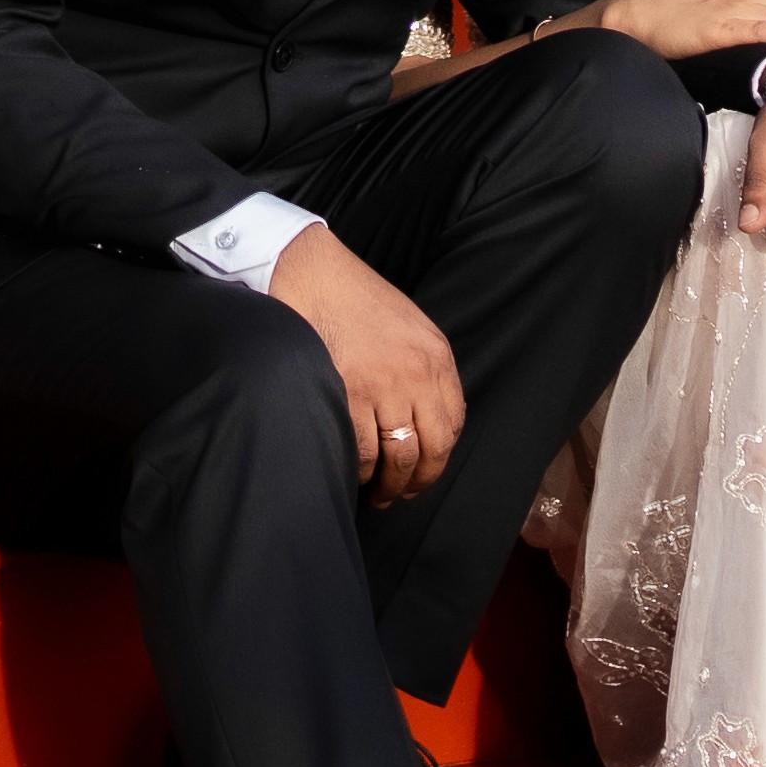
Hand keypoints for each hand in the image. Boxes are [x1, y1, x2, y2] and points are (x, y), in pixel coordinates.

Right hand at [266, 224, 465, 500]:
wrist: (312, 272)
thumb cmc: (355, 299)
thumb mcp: (410, 326)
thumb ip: (423, 368)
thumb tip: (425, 418)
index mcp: (436, 357)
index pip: (453, 424)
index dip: (440, 457)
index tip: (425, 471)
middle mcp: (416, 374)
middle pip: (432, 449)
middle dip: (418, 481)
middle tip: (402, 494)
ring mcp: (382, 386)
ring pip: (398, 457)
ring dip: (389, 484)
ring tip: (378, 492)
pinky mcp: (347, 393)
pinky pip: (362, 451)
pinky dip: (360, 471)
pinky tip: (354, 474)